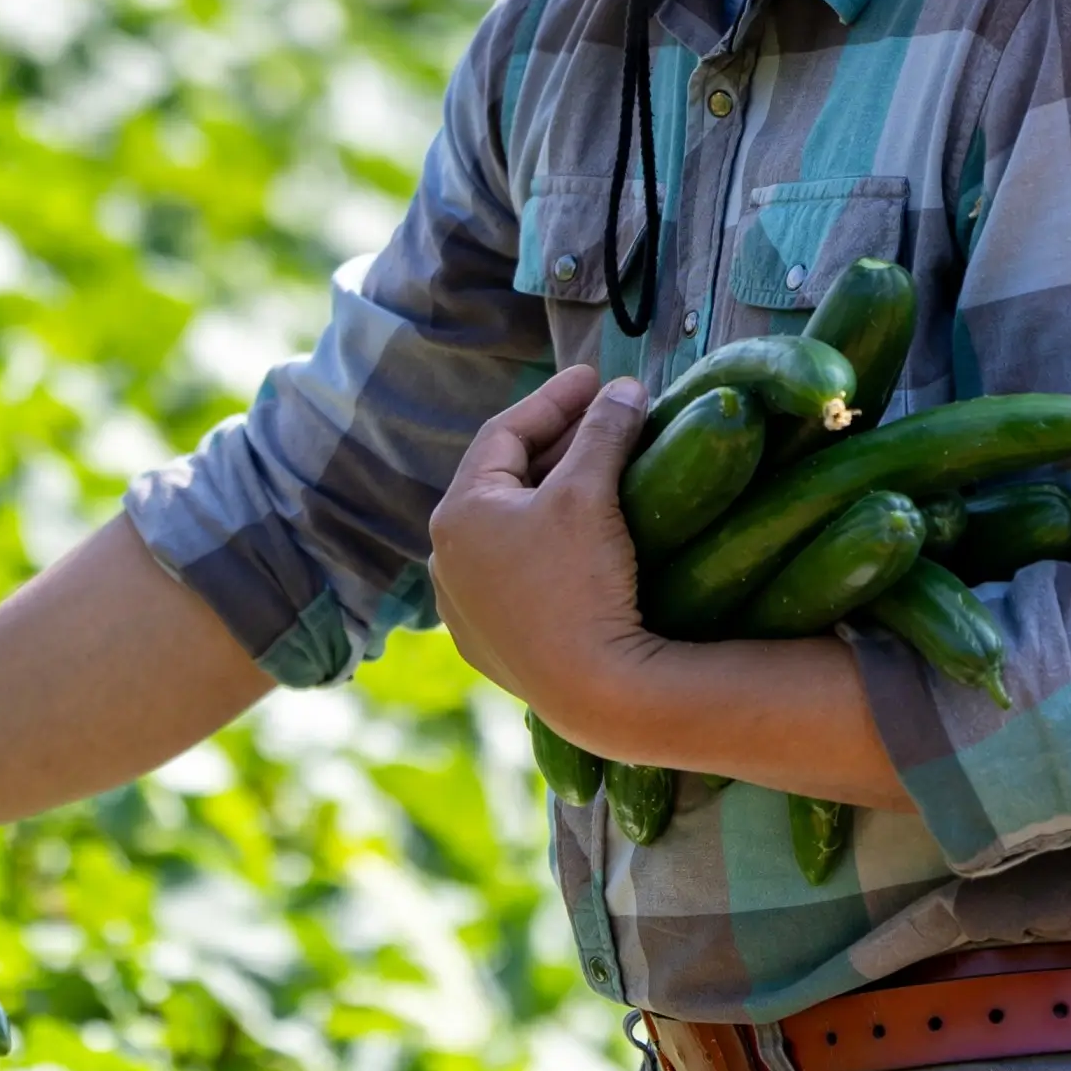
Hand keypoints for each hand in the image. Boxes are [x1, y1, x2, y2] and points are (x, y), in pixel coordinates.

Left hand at [428, 365, 662, 735]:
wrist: (593, 692)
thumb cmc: (579, 581)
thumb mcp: (589, 491)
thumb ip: (603, 430)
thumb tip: (624, 388)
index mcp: (457, 514)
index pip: (505, 433)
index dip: (555, 400)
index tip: (595, 378)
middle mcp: (446, 560)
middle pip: (506, 483)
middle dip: (558, 448)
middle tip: (605, 421)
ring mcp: (465, 609)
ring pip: (511, 533)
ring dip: (552, 500)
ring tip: (598, 477)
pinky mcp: (492, 647)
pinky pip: (518, 578)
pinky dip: (549, 549)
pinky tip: (582, 544)